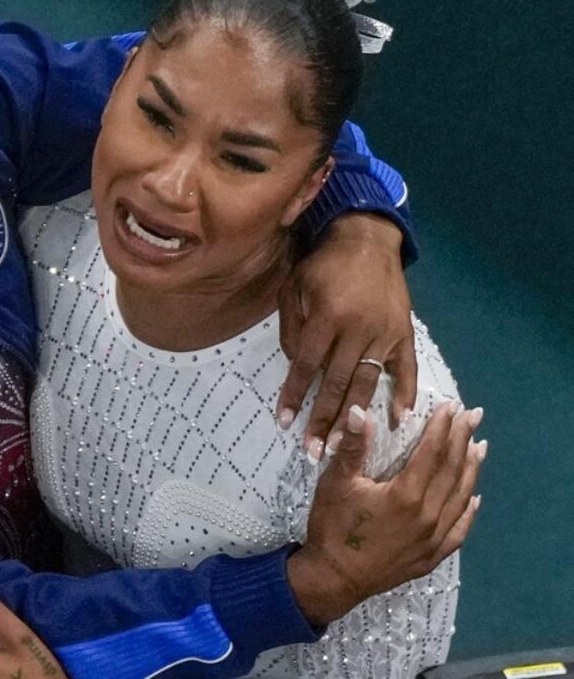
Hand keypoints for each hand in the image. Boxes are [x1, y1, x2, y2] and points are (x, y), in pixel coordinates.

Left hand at [278, 213, 416, 452]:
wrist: (367, 240)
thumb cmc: (323, 266)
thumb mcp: (293, 287)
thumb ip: (291, 327)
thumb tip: (296, 365)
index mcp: (327, 317)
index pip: (306, 365)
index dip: (294, 394)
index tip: (285, 421)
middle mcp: (358, 329)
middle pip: (337, 383)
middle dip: (323, 419)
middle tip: (313, 451)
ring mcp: (385, 333)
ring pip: (368, 382)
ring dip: (354, 417)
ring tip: (341, 445)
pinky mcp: (405, 334)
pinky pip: (406, 369)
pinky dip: (405, 395)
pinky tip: (399, 421)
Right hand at [287, 401, 485, 624]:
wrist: (334, 578)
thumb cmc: (333, 527)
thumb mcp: (336, 483)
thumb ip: (353, 448)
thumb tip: (360, 411)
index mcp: (406, 495)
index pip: (432, 452)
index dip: (443, 427)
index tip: (453, 406)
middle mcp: (428, 515)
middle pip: (452, 470)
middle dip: (463, 440)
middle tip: (474, 415)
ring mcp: (434, 538)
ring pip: (460, 497)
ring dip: (471, 469)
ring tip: (480, 447)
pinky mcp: (432, 555)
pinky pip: (459, 529)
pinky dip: (469, 510)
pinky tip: (475, 497)